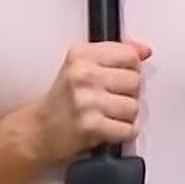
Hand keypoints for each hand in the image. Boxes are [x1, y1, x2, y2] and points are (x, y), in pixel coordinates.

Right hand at [26, 40, 149, 162]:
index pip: (129, 54)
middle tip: (110, 98)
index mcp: (80, 55)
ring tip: (108, 114)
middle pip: (135, 80)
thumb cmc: (63, 99)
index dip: (132, 68)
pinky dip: (123, 133)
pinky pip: (129, 129)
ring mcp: (86, 101)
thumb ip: (115, 53)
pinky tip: (108, 128)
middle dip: (129, 93)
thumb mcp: (82, 65)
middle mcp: (82, 75)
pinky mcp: (91, 127)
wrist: (39, 131)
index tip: (120, 75)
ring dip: (125, 115)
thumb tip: (144, 50)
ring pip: (134, 106)